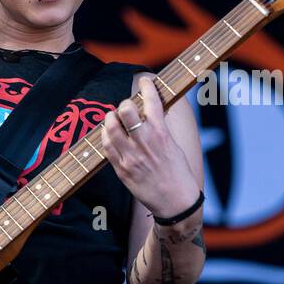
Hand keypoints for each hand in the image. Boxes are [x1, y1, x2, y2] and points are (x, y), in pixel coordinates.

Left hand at [101, 77, 199, 217]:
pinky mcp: (121, 169)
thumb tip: (155, 111)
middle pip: (126, 109)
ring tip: (114, 119)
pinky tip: (109, 135)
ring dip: (111, 118)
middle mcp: (145, 142)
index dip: (146, 85)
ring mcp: (131, 156)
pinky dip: (105, 136)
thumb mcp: (174, 146)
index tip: (144, 81)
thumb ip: (161, 129)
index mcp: (162, 134)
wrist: (175, 203)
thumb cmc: (178, 174)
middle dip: (125, 104)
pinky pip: (106, 146)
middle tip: (127, 108)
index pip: (151, 101)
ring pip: (111, 126)